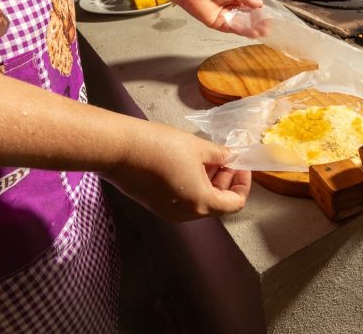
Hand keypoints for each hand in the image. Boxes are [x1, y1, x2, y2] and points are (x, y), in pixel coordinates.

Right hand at [102, 121, 250, 221]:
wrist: (120, 149)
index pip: (235, 203)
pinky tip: (190, 162)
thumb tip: (231, 158)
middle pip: (217, 203)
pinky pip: (183, 198)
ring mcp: (169, 211)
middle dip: (226, 181)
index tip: (241, 165)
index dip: (242, 184)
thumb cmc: (162, 147)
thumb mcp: (199, 148)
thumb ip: (220, 156)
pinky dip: (193, 184)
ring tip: (209, 157)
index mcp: (201, 204)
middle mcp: (186, 214)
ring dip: (209, 181)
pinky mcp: (155, 204)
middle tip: (226, 158)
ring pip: (200, 201)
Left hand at [177, 0, 265, 37]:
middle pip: (247, 18)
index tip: (269, 17)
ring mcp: (224, 16)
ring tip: (264, 32)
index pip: (250, 7)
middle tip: (268, 27)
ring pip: (241, 25)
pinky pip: (232, 28)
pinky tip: (253, 32)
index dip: (259, 12)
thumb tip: (260, 4)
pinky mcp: (217, 23)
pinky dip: (243, 31)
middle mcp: (230, 7)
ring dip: (252, 29)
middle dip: (258, 23)